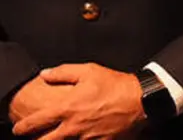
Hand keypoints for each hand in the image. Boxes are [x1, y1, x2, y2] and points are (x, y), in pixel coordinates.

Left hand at [10, 63, 145, 138]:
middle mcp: (73, 127)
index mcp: (67, 108)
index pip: (34, 123)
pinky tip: (81, 137)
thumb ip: (64, 72)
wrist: (142, 100)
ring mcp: (86, 138)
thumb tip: (45, 74)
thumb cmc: (115, 84)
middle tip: (35, 138)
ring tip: (57, 137)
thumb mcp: (90, 71)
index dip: (22, 127)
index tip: (18, 128)